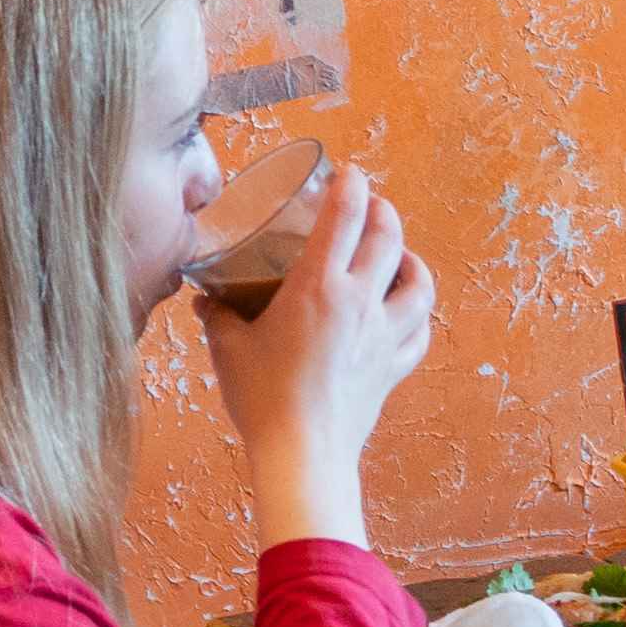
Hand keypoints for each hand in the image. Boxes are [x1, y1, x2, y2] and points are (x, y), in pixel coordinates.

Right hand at [194, 160, 433, 545]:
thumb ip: (218, 315)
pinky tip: (407, 312)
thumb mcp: (228, 348)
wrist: (302, 454)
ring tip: (401, 254)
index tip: (348, 172)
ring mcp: (383, 336)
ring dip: (413, 261)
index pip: (344, 217)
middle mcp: (359, 303)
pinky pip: (419, 333)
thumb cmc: (262, 399)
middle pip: (389, 239)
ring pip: (419, 284)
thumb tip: (206, 298)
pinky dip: (417, 316)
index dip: (349, 186)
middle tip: (371, 205)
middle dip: (383, 212)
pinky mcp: (392, 368)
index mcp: (318, 287)